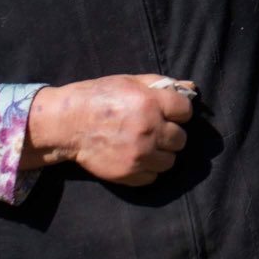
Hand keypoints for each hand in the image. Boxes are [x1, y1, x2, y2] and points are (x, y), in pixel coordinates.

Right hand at [22, 74, 193, 185]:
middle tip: (155, 130)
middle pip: (181, 139)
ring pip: (170, 161)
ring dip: (161, 154)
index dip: (178, 111)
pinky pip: (152, 177)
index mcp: (150, 103)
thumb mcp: (130, 81)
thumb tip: (191, 87)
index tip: (168, 112)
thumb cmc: (99, 97)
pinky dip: (146, 169)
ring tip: (146, 145)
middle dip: (170, 134)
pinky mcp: (128, 173)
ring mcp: (139, 154)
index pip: (186, 111)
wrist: (67, 124)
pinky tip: (135, 157)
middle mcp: (148, 130)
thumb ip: (162, 84)